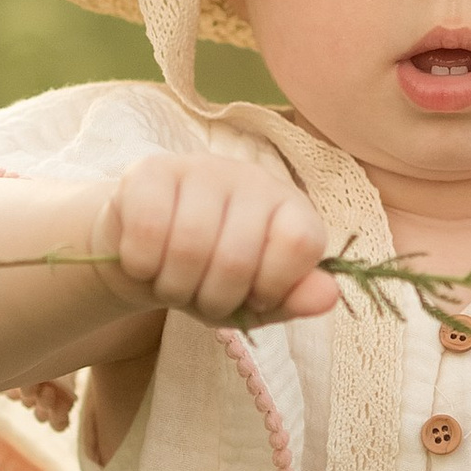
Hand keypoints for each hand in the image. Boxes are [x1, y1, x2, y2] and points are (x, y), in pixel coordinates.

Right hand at [96, 146, 339, 331]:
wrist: (146, 257)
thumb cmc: (210, 279)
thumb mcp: (254, 302)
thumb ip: (294, 299)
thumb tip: (328, 295)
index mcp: (290, 207)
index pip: (300, 243)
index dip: (271, 287)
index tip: (253, 297)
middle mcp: (252, 178)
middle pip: (237, 257)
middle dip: (212, 300)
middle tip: (201, 298)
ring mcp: (201, 168)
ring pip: (189, 245)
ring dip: (174, 287)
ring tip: (173, 284)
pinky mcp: (151, 170)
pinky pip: (147, 228)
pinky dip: (142, 265)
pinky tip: (145, 263)